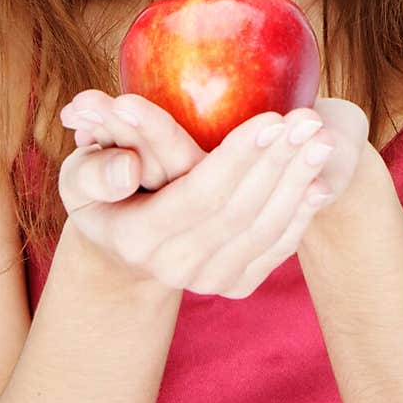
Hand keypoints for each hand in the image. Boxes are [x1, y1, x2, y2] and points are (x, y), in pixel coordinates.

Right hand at [57, 100, 368, 297]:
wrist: (125, 243)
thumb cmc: (103, 188)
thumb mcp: (81, 173)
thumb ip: (96, 165)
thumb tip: (126, 169)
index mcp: (135, 237)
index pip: (198, 195)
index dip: (238, 158)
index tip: (272, 118)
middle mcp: (174, 268)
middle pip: (240, 212)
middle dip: (278, 163)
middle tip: (309, 121)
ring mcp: (208, 282)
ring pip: (265, 230)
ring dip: (298, 181)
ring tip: (321, 138)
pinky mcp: (236, 284)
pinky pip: (278, 249)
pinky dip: (302, 212)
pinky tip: (319, 177)